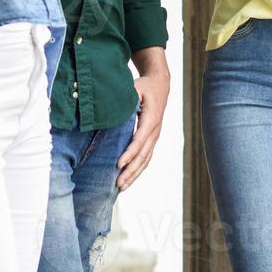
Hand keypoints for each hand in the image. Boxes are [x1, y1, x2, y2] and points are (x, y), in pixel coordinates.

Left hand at [117, 69, 169, 190]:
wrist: (160, 84)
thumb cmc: (145, 86)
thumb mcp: (135, 88)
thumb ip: (126, 99)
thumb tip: (111, 110)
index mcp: (151, 118)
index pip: (140, 140)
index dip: (130, 153)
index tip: (118, 164)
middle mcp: (155, 130)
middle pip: (144, 155)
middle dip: (131, 170)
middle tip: (117, 183)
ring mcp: (155, 136)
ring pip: (146, 159)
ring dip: (134, 174)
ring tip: (121, 187)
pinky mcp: (153, 139)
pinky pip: (147, 157)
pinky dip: (138, 170)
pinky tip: (129, 179)